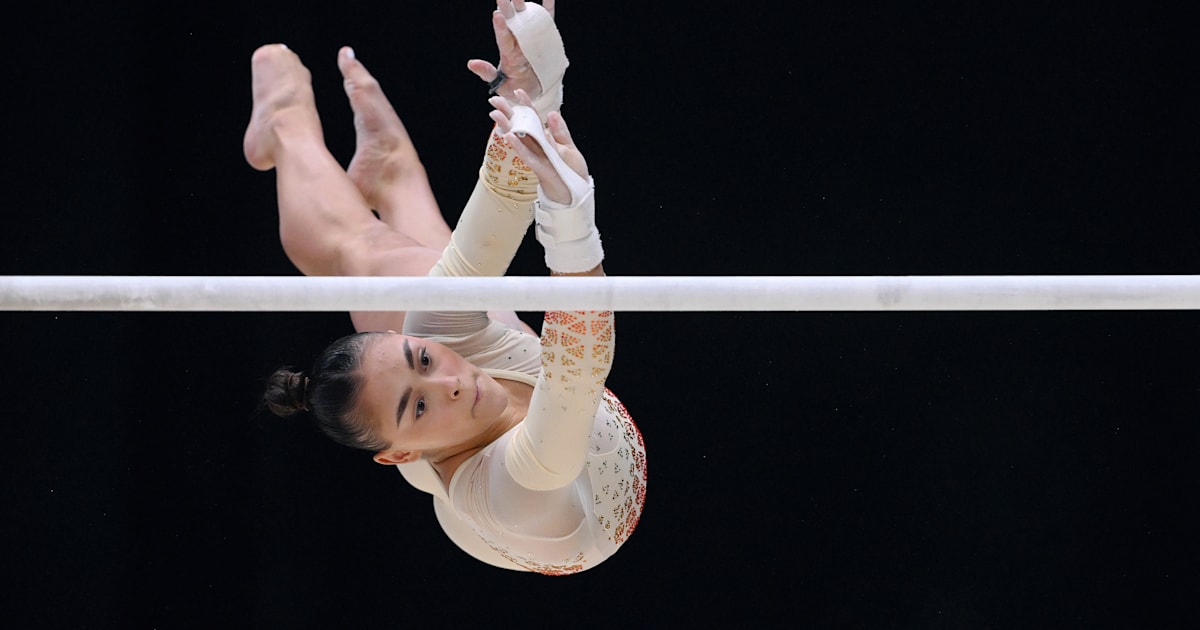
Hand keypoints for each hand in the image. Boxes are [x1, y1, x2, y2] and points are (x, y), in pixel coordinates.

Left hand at [467, 0, 556, 101]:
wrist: (536, 89)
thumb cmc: (517, 86)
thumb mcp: (501, 84)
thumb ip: (488, 73)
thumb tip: (471, 64)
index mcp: (508, 51)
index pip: (503, 37)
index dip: (500, 26)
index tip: (496, 14)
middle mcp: (518, 40)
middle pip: (512, 20)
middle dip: (507, 7)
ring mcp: (531, 36)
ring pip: (527, 16)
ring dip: (523, 3)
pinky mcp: (545, 36)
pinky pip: (547, 19)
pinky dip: (548, 6)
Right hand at [489, 89, 586, 204]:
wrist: (577, 194)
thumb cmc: (573, 173)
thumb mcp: (570, 149)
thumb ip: (561, 132)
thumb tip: (552, 113)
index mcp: (546, 140)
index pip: (534, 119)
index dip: (526, 105)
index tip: (518, 92)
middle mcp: (538, 147)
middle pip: (521, 126)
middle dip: (508, 113)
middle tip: (494, 100)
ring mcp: (537, 157)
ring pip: (519, 139)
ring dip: (507, 127)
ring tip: (495, 114)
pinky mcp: (539, 168)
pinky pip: (527, 155)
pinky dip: (518, 146)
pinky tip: (509, 136)